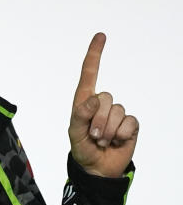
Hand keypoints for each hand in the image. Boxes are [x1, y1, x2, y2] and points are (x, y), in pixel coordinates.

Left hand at [68, 33, 138, 176]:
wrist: (98, 168)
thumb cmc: (82, 148)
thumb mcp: (74, 133)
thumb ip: (80, 115)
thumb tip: (94, 99)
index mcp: (84, 101)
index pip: (89, 74)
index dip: (95, 55)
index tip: (101, 36)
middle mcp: (102, 104)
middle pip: (105, 97)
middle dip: (97, 120)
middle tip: (93, 136)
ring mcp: (117, 113)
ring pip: (116, 112)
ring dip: (108, 130)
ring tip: (102, 140)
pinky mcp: (130, 124)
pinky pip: (129, 123)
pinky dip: (121, 135)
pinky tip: (116, 142)